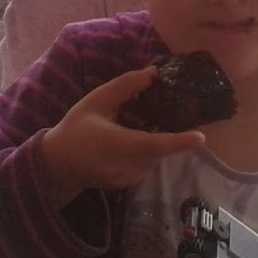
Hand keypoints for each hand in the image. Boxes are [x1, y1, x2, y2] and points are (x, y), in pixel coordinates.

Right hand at [40, 67, 205, 205]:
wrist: (57, 164)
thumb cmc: (76, 128)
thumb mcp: (96, 101)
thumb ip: (125, 87)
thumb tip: (154, 74)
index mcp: (115, 143)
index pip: (152, 144)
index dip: (177, 142)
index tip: (200, 137)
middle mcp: (123, 165)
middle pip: (158, 150)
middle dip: (168, 135)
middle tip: (169, 115)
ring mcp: (126, 179)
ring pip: (154, 158)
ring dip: (154, 144)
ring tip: (139, 128)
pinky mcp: (127, 184)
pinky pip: (147, 165)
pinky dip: (147, 153)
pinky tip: (132, 142)